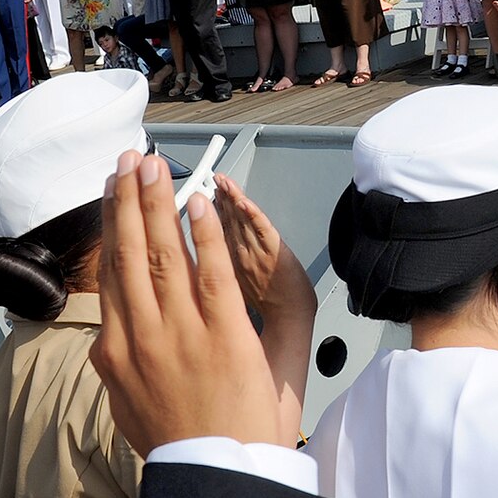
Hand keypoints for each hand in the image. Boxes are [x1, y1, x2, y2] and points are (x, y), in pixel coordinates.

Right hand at [91, 152, 284, 453]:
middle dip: (127, 200)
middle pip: (128, 253)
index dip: (108, 230)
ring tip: (154, 166)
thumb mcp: (125, 410)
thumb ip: (113, 371)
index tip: (110, 198)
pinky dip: (202, 234)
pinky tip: (198, 203)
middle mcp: (140, 335)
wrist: (212, 479)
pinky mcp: (224, 335)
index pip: (109, 277)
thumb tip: (105, 346)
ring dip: (158, 203)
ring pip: (162, 253)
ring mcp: (181, 333)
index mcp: (114, 352)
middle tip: (128, 161)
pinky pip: (211, 271)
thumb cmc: (176, 448)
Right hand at [213, 174, 311, 317]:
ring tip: (223, 182)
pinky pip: (262, 228)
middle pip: (228, 220)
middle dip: (220, 198)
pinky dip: (252, 213)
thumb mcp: (242, 288)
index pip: (220, 230)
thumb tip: (222, 260)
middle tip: (212, 179)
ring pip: (241, 220)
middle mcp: (241, 254)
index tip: (207, 194)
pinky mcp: (274, 251)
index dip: (214, 210)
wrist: (290, 319)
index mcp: (233, 262)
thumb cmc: (272, 306)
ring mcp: (256, 252)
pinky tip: (243, 201)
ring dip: (232, 198)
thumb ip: (231, 269)